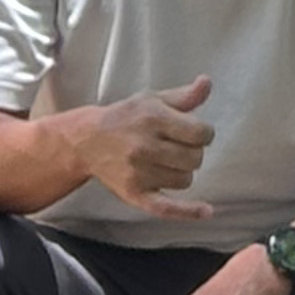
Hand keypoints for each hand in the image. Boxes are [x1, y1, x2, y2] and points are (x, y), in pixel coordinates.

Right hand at [84, 76, 217, 217]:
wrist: (87, 141)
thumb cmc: (125, 118)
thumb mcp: (153, 100)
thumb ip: (184, 96)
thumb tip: (207, 82)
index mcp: (153, 118)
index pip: (201, 133)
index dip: (203, 133)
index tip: (193, 133)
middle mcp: (145, 146)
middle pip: (195, 158)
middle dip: (192, 152)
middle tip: (176, 146)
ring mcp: (139, 172)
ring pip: (185, 179)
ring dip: (182, 171)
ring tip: (166, 162)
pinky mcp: (134, 193)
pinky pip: (167, 207)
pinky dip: (188, 211)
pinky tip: (206, 212)